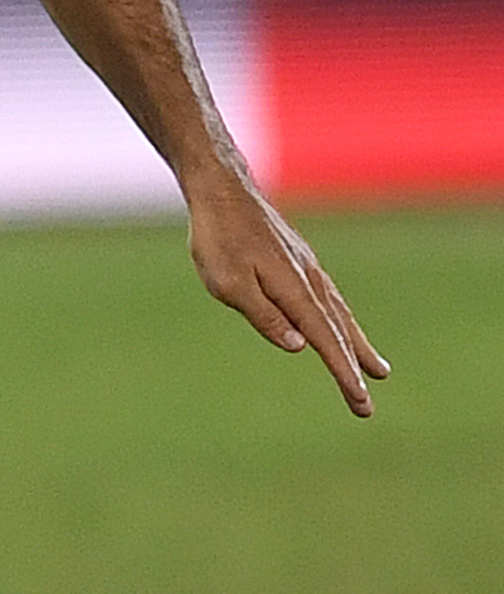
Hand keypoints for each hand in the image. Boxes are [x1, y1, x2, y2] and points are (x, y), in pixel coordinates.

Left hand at [187, 174, 387, 415]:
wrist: (222, 190)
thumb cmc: (218, 239)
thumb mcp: (229, 284)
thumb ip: (264, 316)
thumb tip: (299, 346)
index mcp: (294, 290)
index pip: (325, 340)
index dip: (343, 372)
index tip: (361, 401)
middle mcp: (310, 280)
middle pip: (339, 330)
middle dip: (355, 366)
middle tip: (368, 403)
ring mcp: (307, 268)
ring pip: (338, 313)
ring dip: (356, 343)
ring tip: (375, 368)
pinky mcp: (298, 261)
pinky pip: (327, 298)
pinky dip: (340, 319)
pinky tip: (340, 326)